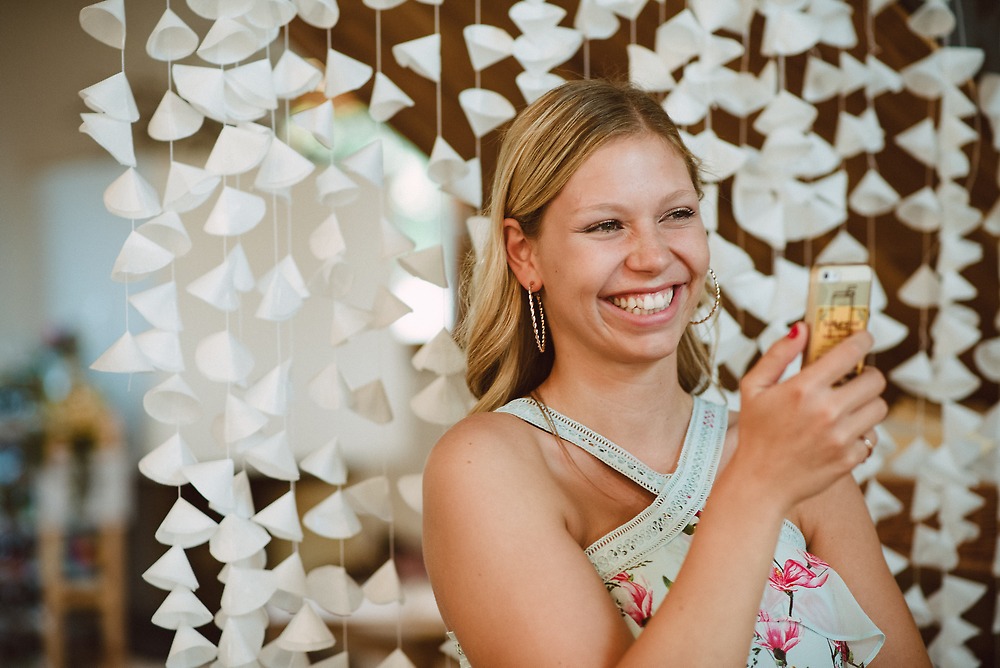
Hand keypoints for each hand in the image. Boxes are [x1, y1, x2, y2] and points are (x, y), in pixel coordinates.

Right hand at [733, 323, 887, 510]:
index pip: (850, 352)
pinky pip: (872, 436)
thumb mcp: (753, 387)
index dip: (862, 339)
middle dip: (867, 375)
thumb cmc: (755, 432)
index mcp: (803, 388)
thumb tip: (803, 328)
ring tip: (847, 406)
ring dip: (866, 403)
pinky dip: (860, 433)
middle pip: (875, 380)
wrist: (760, 482)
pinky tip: (839, 434)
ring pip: (879, 407)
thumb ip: (778, 355)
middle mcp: (827, 411)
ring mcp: (841, 437)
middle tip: (853, 379)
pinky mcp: (850, 458)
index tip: (863, 337)